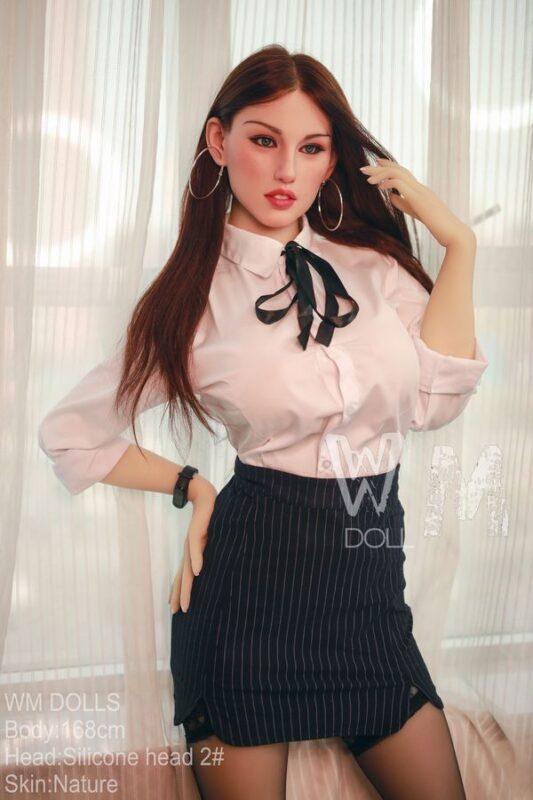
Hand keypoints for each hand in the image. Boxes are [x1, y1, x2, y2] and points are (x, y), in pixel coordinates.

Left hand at [168, 474, 217, 613]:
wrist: (203, 495)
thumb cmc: (209, 516)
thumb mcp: (210, 537)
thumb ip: (211, 551)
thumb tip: (215, 567)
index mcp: (192, 552)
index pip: (183, 575)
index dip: (179, 591)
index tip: (176, 609)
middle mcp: (189, 550)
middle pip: (182, 576)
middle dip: (180, 594)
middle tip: (177, 612)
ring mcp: (191, 541)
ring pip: (187, 567)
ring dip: (186, 586)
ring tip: (185, 603)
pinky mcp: (196, 530)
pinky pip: (195, 547)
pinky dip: (196, 559)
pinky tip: (197, 572)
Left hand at [359, 158, 473, 247]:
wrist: (453, 233)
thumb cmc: (438, 226)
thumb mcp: (416, 213)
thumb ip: (404, 203)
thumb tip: (390, 196)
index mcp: (421, 190)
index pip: (403, 173)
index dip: (388, 167)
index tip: (375, 164)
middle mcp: (421, 187)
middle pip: (398, 169)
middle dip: (380, 167)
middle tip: (363, 168)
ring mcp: (421, 191)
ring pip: (398, 173)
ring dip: (380, 174)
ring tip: (367, 179)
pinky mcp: (419, 198)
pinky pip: (400, 183)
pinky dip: (387, 183)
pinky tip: (379, 188)